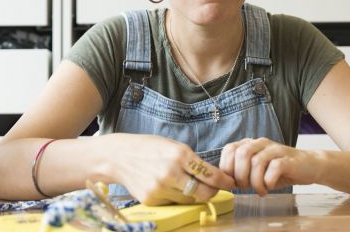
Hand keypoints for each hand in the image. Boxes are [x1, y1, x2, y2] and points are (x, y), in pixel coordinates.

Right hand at [106, 134, 235, 204]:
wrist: (119, 157)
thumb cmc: (149, 148)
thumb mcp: (173, 146)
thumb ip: (192, 160)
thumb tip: (213, 175)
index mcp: (180, 155)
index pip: (210, 174)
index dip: (224, 181)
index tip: (230, 182)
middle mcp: (171, 173)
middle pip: (204, 193)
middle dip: (212, 192)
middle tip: (214, 188)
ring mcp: (160, 188)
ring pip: (190, 200)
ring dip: (194, 194)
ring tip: (186, 183)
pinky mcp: (152, 199)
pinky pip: (174, 203)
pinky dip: (176, 197)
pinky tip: (169, 186)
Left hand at [220, 137, 317, 195]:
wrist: (309, 166)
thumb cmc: (279, 170)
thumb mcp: (256, 170)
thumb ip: (241, 171)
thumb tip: (224, 182)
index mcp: (251, 144)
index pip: (229, 149)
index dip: (227, 167)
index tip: (233, 182)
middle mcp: (261, 143)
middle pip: (241, 154)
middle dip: (240, 175)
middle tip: (246, 187)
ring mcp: (275, 150)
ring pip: (257, 162)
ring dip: (255, 181)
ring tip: (260, 190)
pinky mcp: (288, 159)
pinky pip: (274, 167)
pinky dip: (268, 181)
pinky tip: (269, 187)